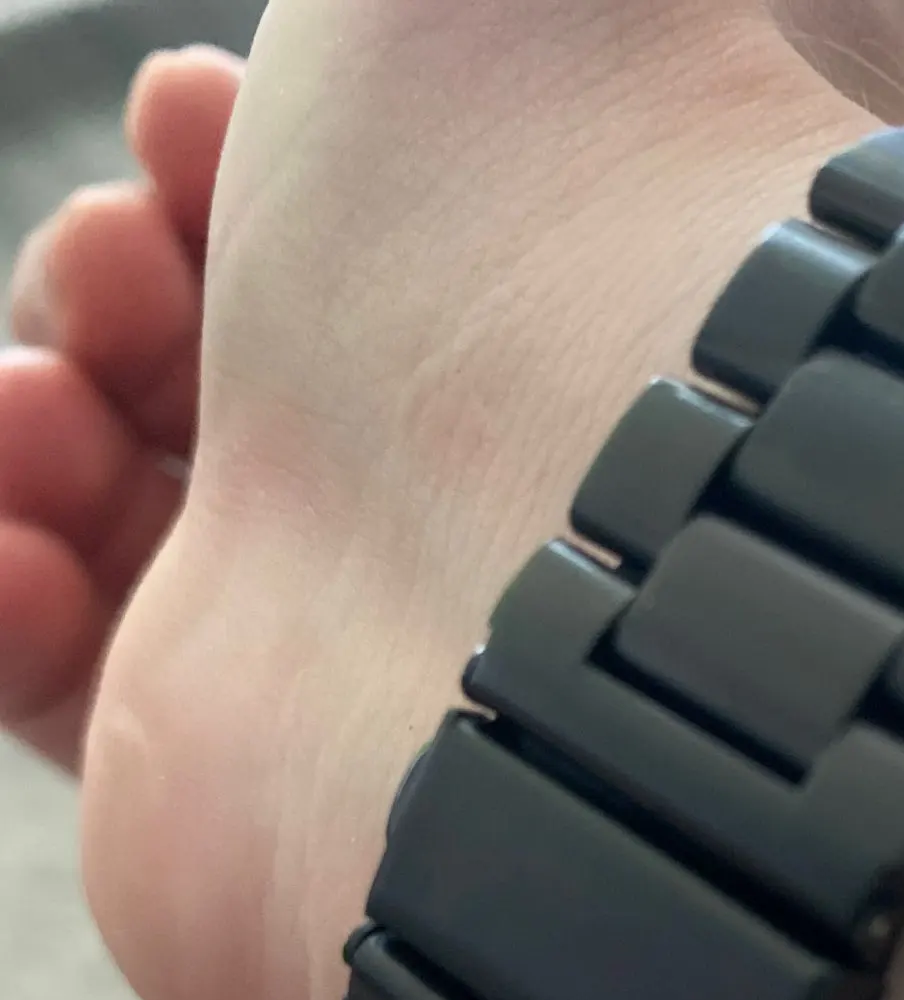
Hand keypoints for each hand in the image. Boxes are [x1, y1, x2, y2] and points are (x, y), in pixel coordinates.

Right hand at [0, 2, 903, 999]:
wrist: (589, 551)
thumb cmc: (573, 216)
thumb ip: (412, 29)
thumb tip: (326, 65)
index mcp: (511, 300)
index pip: (322, 242)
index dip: (224, 166)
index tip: (198, 113)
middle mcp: (437, 470)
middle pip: (201, 374)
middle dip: (117, 285)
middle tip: (135, 261)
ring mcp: (338, 624)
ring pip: (112, 515)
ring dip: (37, 424)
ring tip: (56, 405)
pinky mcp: (232, 766)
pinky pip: (60, 678)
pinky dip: (3, 598)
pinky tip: (25, 557)